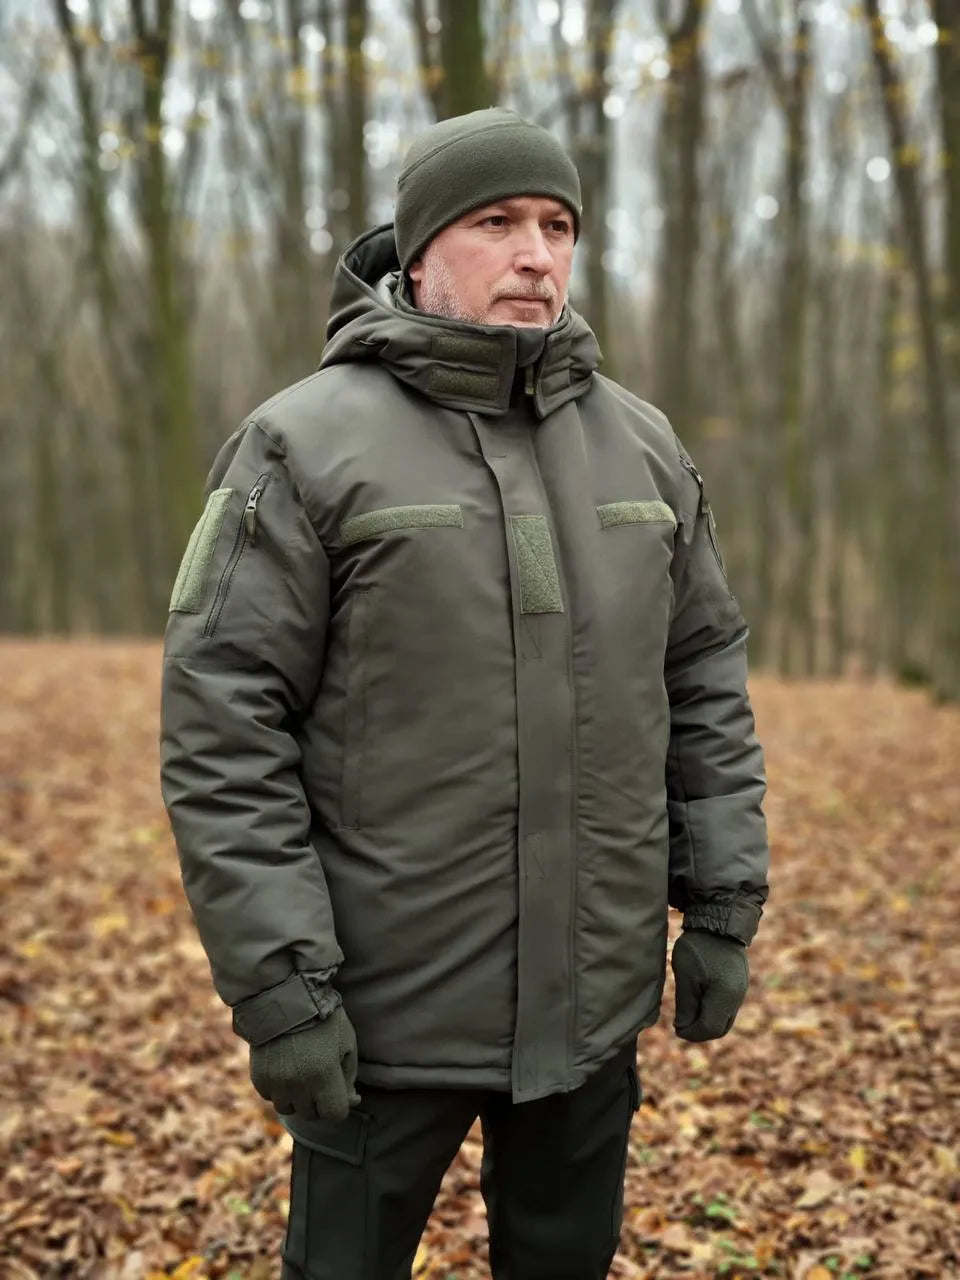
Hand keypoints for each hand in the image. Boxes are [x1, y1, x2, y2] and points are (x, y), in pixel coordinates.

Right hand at [249, 1005, 360, 1119]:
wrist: (286, 998)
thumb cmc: (323, 1018)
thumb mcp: (347, 1041)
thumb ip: (350, 1074)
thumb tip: (351, 1100)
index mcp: (325, 1076)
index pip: (336, 1114)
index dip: (340, 1104)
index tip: (339, 1090)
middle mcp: (299, 1085)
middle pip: (311, 1114)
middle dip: (318, 1101)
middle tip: (319, 1078)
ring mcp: (277, 1083)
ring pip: (288, 1108)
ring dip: (296, 1098)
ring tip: (300, 1074)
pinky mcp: (259, 1077)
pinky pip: (269, 1095)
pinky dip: (277, 1088)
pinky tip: (284, 1068)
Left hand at [672, 929, 748, 1041]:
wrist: (719, 922)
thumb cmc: (698, 947)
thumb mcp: (686, 976)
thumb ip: (686, 1004)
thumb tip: (683, 1027)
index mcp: (725, 996)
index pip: (709, 1029)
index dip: (691, 1033)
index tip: (675, 1027)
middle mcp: (738, 996)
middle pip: (719, 1028)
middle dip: (699, 1031)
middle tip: (680, 1023)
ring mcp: (741, 990)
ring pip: (724, 1019)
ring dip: (706, 1021)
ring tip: (687, 1012)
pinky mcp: (740, 983)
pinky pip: (727, 1007)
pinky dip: (713, 1010)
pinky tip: (698, 1000)